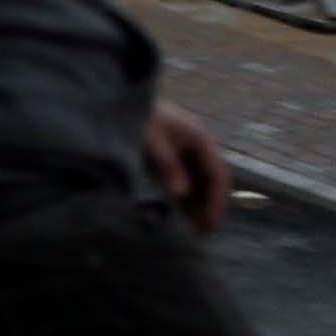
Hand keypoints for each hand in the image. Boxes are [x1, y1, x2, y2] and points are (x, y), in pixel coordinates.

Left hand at [144, 104, 233, 234]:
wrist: (117, 102)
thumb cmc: (138, 117)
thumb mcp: (152, 140)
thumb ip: (168, 166)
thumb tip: (182, 194)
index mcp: (200, 139)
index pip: (218, 175)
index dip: (217, 201)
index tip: (210, 223)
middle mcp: (198, 147)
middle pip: (212, 183)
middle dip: (210, 208)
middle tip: (201, 233)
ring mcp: (186, 154)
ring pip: (200, 185)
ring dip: (198, 207)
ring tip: (190, 230)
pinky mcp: (173, 160)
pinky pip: (186, 184)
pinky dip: (184, 201)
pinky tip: (179, 216)